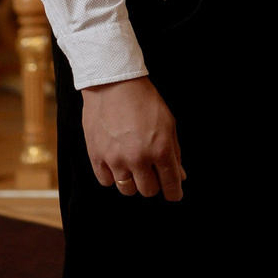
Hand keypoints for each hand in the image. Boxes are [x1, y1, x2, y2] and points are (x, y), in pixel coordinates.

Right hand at [80, 76, 184, 200]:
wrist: (112, 83)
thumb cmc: (143, 100)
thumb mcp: (168, 122)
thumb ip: (174, 152)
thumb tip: (180, 175)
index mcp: (160, 149)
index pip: (170, 184)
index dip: (174, 192)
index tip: (174, 194)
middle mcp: (138, 158)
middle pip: (148, 190)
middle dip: (153, 183)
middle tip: (151, 171)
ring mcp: (115, 159)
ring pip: (127, 190)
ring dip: (132, 181)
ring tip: (132, 165)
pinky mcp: (96, 157)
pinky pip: (106, 182)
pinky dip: (112, 176)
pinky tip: (116, 163)